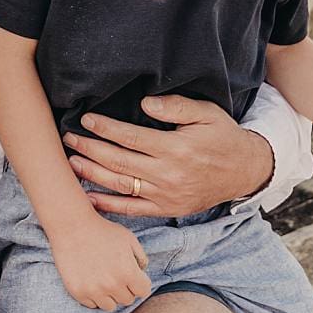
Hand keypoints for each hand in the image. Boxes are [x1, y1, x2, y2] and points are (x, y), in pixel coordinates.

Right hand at [49, 215, 151, 312]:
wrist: (72, 227)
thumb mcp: (129, 238)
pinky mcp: (78, 292)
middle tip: (117, 276)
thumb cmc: (102, 230)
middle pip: (127, 300)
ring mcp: (94, 290)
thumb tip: (141, 272)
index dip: (141, 283)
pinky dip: (94, 296)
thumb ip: (141, 257)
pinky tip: (91, 281)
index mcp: (128, 272)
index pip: (144, 291)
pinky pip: (92, 305)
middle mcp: (112, 285)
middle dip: (125, 289)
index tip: (134, 277)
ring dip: (110, 296)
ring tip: (104, 281)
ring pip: (110, 306)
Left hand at [66, 95, 273, 219]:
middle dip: (89, 149)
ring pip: (119, 185)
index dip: (105, 128)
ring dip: (91, 174)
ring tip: (71, 162)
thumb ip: (176, 106)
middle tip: (68, 139)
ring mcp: (164, 195)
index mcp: (176, 148)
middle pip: (118, 161)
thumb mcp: (207, 114)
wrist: (244, 172)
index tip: (85, 120)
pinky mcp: (164, 209)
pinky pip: (130, 210)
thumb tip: (145, 103)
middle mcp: (167, 174)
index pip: (130, 137)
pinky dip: (107, 205)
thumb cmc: (223, 138)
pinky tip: (88, 196)